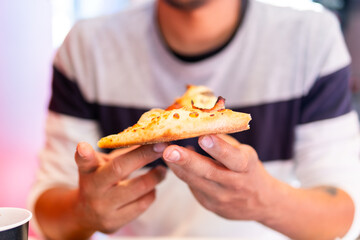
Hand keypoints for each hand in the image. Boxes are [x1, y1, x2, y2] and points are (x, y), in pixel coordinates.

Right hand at [74, 142, 166, 233]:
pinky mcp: (113, 224)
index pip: (85, 161)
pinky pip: (140, 206)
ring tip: (162, 171)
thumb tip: (148, 140)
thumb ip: (121, 153)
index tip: (83, 146)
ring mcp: (102, 209)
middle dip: (144, 156)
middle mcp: (92, 191)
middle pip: (119, 170)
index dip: (84, 154)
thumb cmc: (100, 180)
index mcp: (88, 172)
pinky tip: (152, 188)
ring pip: (137, 190)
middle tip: (163, 148)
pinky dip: (151, 194)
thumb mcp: (103, 164)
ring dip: (155, 178)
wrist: (85, 214)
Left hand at [162, 134, 277, 221]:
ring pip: (195, 181)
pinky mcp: (209, 205)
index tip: (203, 137)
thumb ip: (224, 141)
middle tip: (169, 150)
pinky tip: (172, 162)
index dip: (218, 148)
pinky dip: (181, 173)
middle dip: (186, 160)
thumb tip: (200, 122)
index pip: (233, 158)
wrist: (261, 203)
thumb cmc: (249, 170)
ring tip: (162, 152)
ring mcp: (221, 197)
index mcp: (246, 166)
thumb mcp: (244, 153)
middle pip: (208, 172)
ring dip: (176, 166)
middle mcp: (234, 184)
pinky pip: (192, 187)